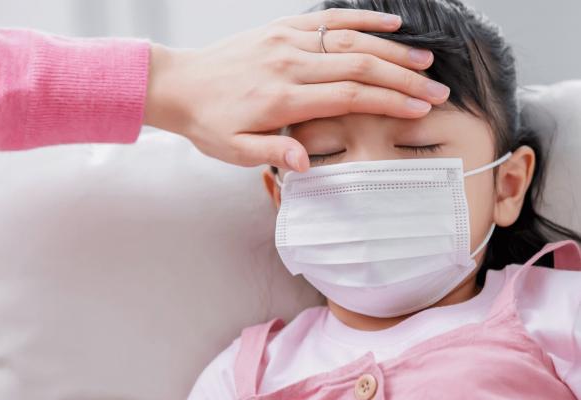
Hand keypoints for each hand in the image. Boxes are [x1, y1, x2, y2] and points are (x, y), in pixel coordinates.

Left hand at [143, 8, 449, 171]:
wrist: (179, 85)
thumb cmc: (209, 123)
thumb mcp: (234, 151)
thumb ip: (272, 153)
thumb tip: (306, 161)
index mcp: (282, 99)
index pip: (348, 97)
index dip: (388, 102)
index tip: (420, 109)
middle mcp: (289, 64)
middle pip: (358, 67)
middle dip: (403, 79)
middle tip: (437, 89)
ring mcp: (286, 41)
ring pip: (348, 41)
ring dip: (390, 50)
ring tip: (425, 60)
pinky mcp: (280, 28)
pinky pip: (326, 18)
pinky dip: (360, 19)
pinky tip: (389, 24)